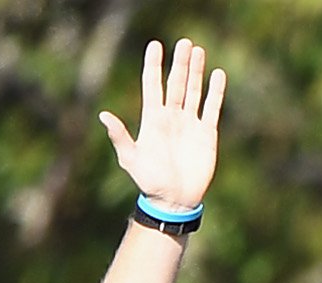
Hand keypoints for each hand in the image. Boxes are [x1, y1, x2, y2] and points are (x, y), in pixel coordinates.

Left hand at [100, 38, 224, 212]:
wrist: (175, 200)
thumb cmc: (150, 182)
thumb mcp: (131, 159)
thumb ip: (120, 136)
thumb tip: (104, 116)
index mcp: (153, 118)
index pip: (153, 85)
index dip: (154, 65)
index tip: (155, 45)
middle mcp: (171, 116)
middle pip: (176, 83)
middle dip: (179, 63)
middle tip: (184, 42)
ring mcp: (190, 123)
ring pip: (194, 90)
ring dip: (196, 71)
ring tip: (198, 51)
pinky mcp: (207, 134)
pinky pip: (212, 108)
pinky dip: (216, 92)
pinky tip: (218, 75)